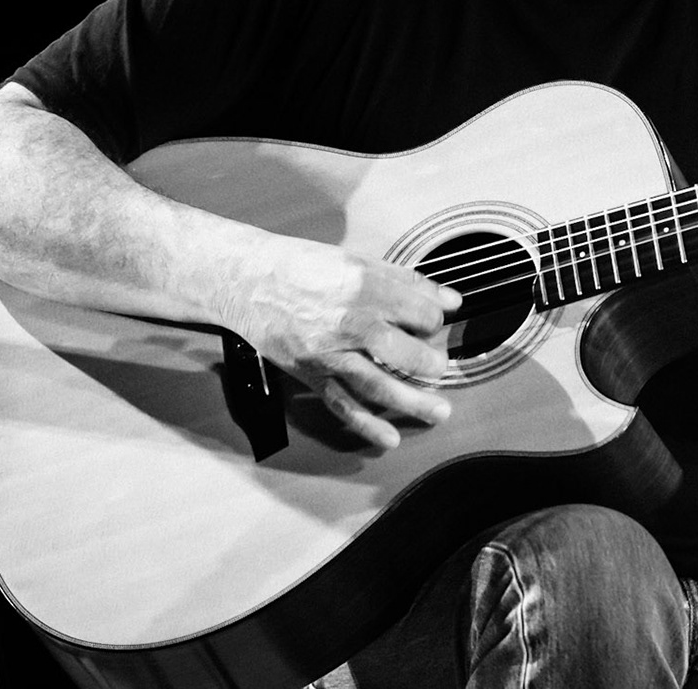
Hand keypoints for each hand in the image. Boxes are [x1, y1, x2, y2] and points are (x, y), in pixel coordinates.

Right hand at [231, 237, 463, 448]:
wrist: (247, 281)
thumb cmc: (301, 266)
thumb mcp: (359, 260)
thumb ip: (408, 281)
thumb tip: (450, 299)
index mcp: (365, 288)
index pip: (420, 312)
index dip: (433, 320)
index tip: (430, 323)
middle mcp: (349, 322)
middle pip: (403, 351)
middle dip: (430, 364)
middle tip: (440, 368)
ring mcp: (329, 352)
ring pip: (377, 384)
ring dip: (412, 402)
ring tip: (439, 413)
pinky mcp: (311, 374)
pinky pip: (342, 404)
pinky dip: (367, 424)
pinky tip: (389, 438)